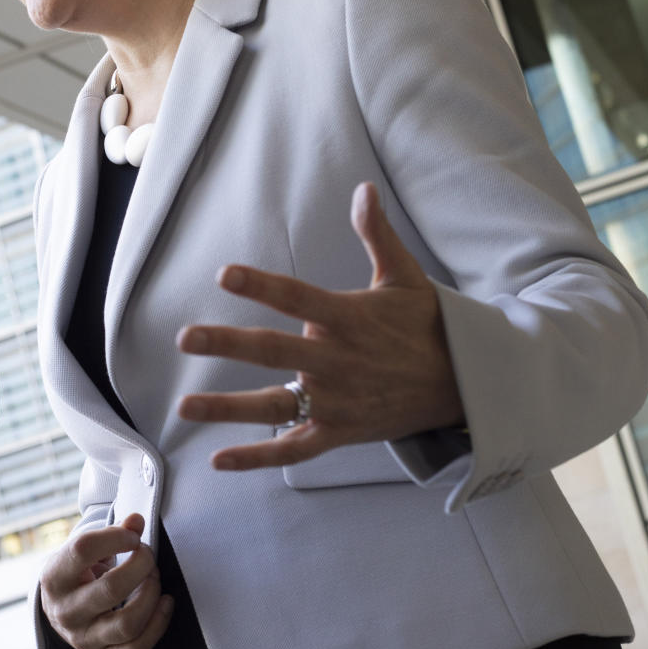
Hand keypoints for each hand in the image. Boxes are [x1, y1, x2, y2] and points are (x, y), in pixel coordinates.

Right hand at [39, 512, 172, 648]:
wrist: (59, 610)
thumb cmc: (77, 572)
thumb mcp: (84, 548)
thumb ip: (113, 533)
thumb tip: (136, 522)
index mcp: (55, 577)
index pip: (84, 550)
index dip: (116, 537)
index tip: (133, 535)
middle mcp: (65, 611)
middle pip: (112, 589)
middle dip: (141, 566)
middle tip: (147, 555)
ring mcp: (82, 638)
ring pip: (128, 624)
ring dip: (151, 595)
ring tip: (154, 578)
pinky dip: (158, 624)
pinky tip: (164, 602)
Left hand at [176, 182, 463, 469]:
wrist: (462, 386)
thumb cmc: (426, 325)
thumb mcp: (405, 277)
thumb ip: (377, 234)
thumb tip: (364, 188)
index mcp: (349, 319)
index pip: (297, 298)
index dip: (261, 286)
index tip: (225, 274)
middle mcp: (338, 362)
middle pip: (274, 353)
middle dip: (228, 344)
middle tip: (186, 338)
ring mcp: (337, 402)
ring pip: (275, 406)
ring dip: (229, 408)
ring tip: (185, 406)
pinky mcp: (339, 432)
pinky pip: (294, 448)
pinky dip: (258, 457)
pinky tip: (219, 460)